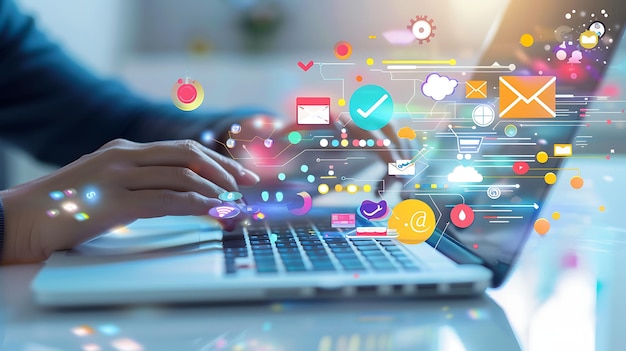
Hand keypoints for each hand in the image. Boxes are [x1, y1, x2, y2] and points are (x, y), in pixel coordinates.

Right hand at [0, 139, 259, 263]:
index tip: (240, 174)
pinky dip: (196, 206)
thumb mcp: (106, 180)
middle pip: (189, 155)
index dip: (218, 160)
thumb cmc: (68, 204)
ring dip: (215, 191)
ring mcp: (118, 177)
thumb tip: (181, 188)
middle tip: (246, 186)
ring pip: (182, 177)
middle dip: (224, 170)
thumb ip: (139, 178)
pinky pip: (166, 201)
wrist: (23, 218)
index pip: (183, 148)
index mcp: (126, 148)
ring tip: (234, 203)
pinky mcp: (113, 202)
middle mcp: (125, 156)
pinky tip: (212, 212)